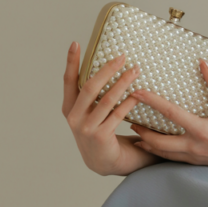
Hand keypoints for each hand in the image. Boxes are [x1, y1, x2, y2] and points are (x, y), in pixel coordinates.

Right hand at [62, 43, 159, 175]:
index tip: (76, 43)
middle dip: (107, 69)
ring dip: (123, 83)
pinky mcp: (100, 136)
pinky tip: (138, 93)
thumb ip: (95, 96)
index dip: (71, 62)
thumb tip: (111, 67)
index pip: (69, 81)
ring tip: (136, 70)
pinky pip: (117, 114)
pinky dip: (129, 102)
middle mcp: (75, 118)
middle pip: (90, 87)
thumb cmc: (103, 133)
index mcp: (70, 108)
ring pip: (106, 99)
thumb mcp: (93, 113)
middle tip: (122, 56)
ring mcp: (86, 128)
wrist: (106, 163)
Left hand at [129, 59, 207, 171]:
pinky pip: (171, 158)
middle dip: (141, 131)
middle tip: (129, 120)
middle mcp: (193, 146)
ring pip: (161, 153)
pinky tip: (154, 147)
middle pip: (158, 141)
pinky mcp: (194, 163)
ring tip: (136, 134)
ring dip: (147, 143)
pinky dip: (158, 152)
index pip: (170, 113)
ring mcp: (192, 157)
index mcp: (201, 130)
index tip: (137, 92)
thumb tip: (203, 63)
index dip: (151, 101)